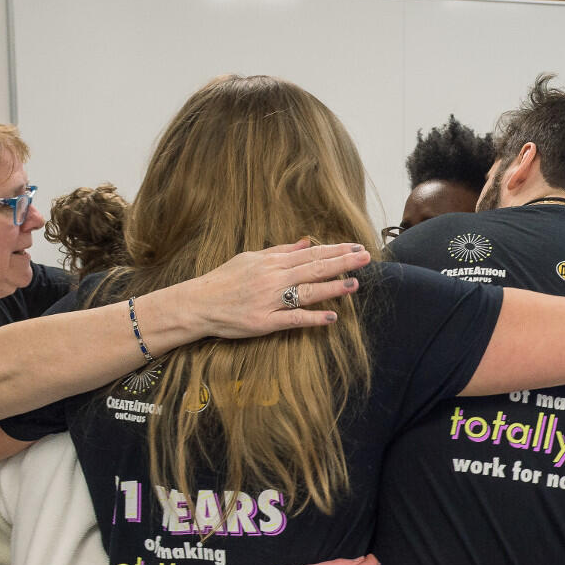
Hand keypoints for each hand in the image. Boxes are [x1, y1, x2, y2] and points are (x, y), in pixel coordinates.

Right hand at [193, 241, 373, 336]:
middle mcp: (273, 278)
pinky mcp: (264, 322)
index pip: (311, 253)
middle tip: (366, 258)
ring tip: (354, 284)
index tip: (356, 246)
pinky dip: (312, 318)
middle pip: (314, 268)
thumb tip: (306, 242)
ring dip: (332, 288)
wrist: (198, 303)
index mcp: (271, 262)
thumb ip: (280, 251)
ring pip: (307, 292)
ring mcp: (269, 300)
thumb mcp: (250, 258)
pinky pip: (292, 319)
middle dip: (342, 262)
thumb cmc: (223, 280)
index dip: (336, 250)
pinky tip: (331, 317)